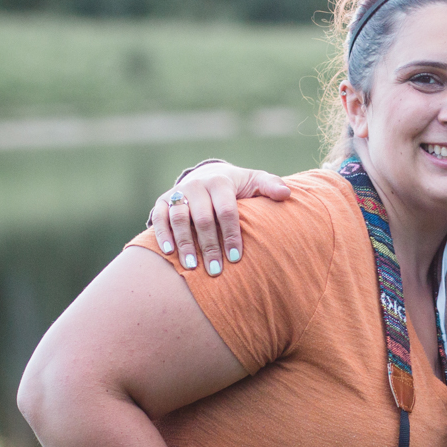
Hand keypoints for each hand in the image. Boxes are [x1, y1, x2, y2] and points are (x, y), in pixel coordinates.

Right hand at [149, 163, 289, 275]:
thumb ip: (269, 186)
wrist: (206, 175)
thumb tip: (286, 194)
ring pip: (180, 219)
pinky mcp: (162, 201)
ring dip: (185, 243)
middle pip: (202, 219)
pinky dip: (162, 234)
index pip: (227, 211)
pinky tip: (169, 252)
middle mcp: (197, 185)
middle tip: (216, 271)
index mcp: (221, 181)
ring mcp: (178, 193)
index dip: (231, 236)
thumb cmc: (236, 186)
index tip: (236, 259)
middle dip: (209, 246)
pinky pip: (160, 217)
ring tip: (192, 266)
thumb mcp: (254, 181)